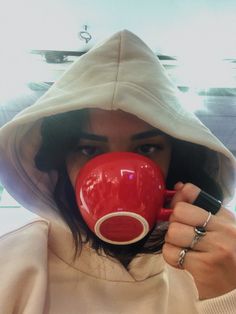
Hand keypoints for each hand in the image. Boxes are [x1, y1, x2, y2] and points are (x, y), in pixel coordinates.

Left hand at [162, 182, 235, 299]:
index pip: (193, 193)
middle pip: (179, 212)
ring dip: (172, 241)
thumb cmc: (227, 256)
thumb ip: (202, 208)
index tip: (177, 208)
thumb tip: (179, 187)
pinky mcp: (204, 268)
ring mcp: (215, 249)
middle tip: (182, 234)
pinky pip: (171, 253)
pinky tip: (183, 260)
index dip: (178, 199)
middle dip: (175, 223)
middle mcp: (223, 230)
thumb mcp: (222, 228)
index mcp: (226, 218)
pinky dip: (172, 256)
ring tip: (183, 247)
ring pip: (173, 232)